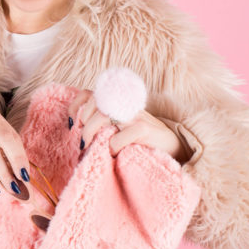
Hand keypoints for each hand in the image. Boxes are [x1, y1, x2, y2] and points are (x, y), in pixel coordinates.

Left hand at [67, 90, 187, 162]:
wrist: (174, 148)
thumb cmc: (141, 142)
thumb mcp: (118, 130)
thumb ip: (102, 127)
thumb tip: (77, 135)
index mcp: (117, 104)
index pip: (89, 94)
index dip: (76, 106)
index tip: (74, 124)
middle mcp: (125, 105)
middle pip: (94, 102)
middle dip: (84, 123)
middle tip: (84, 142)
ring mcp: (135, 115)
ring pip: (104, 115)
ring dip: (92, 133)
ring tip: (92, 148)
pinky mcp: (144, 129)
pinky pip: (119, 136)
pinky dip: (112, 147)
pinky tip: (114, 154)